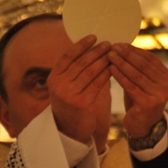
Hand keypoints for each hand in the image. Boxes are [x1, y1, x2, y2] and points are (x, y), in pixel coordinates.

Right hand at [48, 34, 112, 148]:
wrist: (69, 130)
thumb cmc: (71, 104)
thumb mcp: (66, 87)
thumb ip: (73, 71)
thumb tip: (90, 48)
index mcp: (53, 78)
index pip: (67, 56)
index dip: (81, 45)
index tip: (93, 37)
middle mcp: (59, 85)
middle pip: (80, 63)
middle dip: (96, 51)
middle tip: (108, 43)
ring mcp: (69, 94)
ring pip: (90, 72)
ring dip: (103, 61)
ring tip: (113, 53)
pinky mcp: (82, 103)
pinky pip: (97, 84)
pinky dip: (106, 74)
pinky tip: (113, 68)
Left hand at [108, 43, 167, 137]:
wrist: (143, 126)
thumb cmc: (140, 101)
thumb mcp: (142, 82)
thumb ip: (138, 68)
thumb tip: (123, 47)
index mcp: (167, 76)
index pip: (149, 59)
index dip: (134, 50)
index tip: (120, 44)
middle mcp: (166, 85)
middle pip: (143, 65)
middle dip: (126, 55)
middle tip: (113, 47)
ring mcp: (158, 95)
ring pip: (136, 75)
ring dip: (121, 63)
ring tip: (109, 55)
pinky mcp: (148, 103)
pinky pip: (131, 86)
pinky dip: (120, 76)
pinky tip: (110, 69)